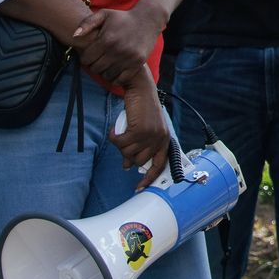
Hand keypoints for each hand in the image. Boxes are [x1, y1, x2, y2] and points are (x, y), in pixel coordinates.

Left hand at [72, 7, 162, 84]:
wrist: (148, 19)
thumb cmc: (123, 17)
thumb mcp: (104, 14)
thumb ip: (87, 23)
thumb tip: (74, 36)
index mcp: (107, 39)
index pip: (87, 59)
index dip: (85, 58)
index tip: (90, 54)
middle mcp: (117, 50)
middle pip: (96, 69)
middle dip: (94, 65)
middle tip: (98, 60)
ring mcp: (129, 57)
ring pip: (107, 75)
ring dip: (105, 72)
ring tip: (107, 64)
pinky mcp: (138, 63)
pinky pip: (121, 79)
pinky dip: (116, 78)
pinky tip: (116, 69)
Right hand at [112, 72, 170, 188]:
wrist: (142, 90)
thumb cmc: (143, 110)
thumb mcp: (146, 130)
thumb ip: (141, 146)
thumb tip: (128, 166)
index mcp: (164, 140)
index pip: (159, 165)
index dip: (149, 179)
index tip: (139, 188)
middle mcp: (159, 139)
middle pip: (138, 162)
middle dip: (127, 155)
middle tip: (124, 143)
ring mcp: (149, 136)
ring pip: (127, 153)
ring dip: (120, 144)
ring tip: (122, 132)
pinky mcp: (138, 131)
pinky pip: (119, 143)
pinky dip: (114, 136)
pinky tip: (115, 129)